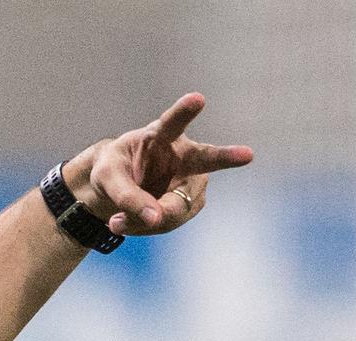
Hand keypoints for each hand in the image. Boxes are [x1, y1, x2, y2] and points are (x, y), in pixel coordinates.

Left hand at [66, 92, 253, 235]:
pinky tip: (131, 222)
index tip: (197, 98)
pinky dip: (147, 227)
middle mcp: (183, 155)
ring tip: (118, 221)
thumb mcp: (107, 179)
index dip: (184, 111)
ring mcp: (191, 180)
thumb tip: (156, 218)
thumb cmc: (112, 171)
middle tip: (248, 155)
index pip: (172, 122)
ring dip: (146, 220)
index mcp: (160, 136)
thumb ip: (127, 195)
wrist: (115, 188)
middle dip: (227, 158)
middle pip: (206, 158)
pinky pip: (170, 222)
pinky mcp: (189, 203)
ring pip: (177, 207)